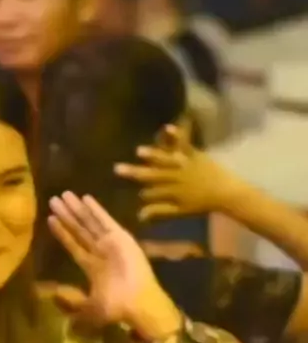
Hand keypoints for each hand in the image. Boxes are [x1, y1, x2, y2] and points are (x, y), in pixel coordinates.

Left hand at [48, 191, 176, 330]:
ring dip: (77, 209)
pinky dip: (95, 209)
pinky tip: (85, 197)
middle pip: (79, 230)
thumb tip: (52, 296)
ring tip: (64, 194)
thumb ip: (70, 302)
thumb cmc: (115, 307)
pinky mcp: (121, 237)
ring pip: (89, 223)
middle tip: (53, 199)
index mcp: (92, 267)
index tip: (50, 219)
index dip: (62, 233)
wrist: (138, 303)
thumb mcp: (87, 308)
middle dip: (67, 215)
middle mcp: (100, 252)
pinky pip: (105, 220)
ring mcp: (111, 243)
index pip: (73, 245)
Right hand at [114, 125, 236, 221]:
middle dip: (134, 173)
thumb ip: (159, 211)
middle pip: (152, 175)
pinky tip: (167, 127)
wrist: (225, 192)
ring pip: (165, 160)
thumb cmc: (201, 204)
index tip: (135, 193)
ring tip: (139, 151)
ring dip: (152, 155)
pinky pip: (184, 144)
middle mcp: (175, 177)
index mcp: (172, 192)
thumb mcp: (179, 211)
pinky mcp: (193, 153)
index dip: (143, 194)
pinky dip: (177, 135)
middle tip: (117, 169)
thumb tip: (139, 215)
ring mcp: (184, 164)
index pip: (151, 193)